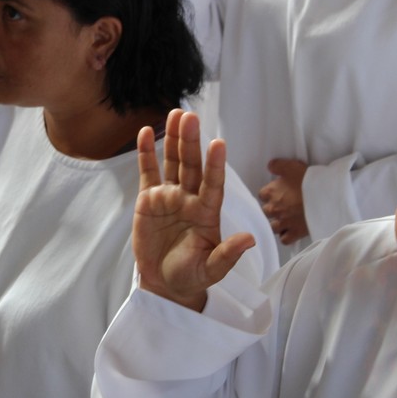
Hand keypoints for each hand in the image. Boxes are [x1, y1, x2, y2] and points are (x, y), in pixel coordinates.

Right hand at [133, 109, 256, 310]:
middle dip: (191, 142)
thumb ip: (228, 254)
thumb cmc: (192, 276)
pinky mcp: (149, 199)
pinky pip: (148, 172)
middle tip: (191, 117)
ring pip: (172, 162)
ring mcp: (169, 196)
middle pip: (191, 165)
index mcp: (207, 212)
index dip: (215, 165)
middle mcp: (190, 198)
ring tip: (175, 114)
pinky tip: (146, 133)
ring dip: (174, 139)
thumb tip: (250, 240)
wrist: (165, 283)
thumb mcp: (212, 270)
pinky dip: (146, 153)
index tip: (219, 144)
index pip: (213, 184)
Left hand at [258, 158, 308, 245]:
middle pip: (265, 212)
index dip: (269, 195)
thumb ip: (278, 165)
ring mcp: (284, 222)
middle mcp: (274, 209)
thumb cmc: (309, 181)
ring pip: (273, 227)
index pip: (262, 195)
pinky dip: (286, 236)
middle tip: (283, 206)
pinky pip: (284, 239)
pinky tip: (291, 230)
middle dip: (272, 210)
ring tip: (286, 219)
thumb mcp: (292, 166)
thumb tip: (270, 167)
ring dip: (277, 224)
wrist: (326, 196)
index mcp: (271, 192)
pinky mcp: (295, 232)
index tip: (276, 194)